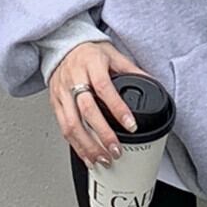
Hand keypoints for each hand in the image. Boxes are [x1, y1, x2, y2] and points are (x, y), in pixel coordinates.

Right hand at [49, 40, 148, 170]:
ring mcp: (62, 92)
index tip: (131, 125)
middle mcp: (74, 79)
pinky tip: (86, 155)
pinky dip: (75, 145)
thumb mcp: (113, 54)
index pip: (104, 88)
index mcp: (91, 64)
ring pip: (71, 124)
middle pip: (87, 110)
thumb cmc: (89, 51)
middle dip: (102, 134)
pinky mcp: (54, 103)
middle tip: (116, 150)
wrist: (63, 46)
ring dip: (87, 146)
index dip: (118, 109)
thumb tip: (152, 83)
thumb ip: (131, 70)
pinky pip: (63, 127)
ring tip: (102, 159)